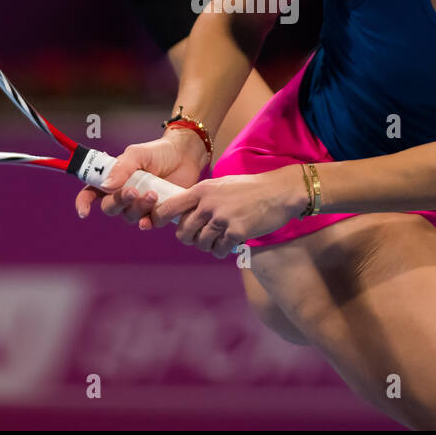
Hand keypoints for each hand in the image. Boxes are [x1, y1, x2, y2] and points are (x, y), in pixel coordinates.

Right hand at [75, 130, 206, 224]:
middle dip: (120, 201)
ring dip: (138, 208)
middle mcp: (124, 194)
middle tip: (134, 191)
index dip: (84, 203)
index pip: (91, 193)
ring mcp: (140, 205)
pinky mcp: (157, 212)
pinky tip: (150, 220)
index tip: (84, 212)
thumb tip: (106, 187)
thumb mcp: (137, 154)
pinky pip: (148, 223)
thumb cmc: (158, 152)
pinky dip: (147, 223)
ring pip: (129, 216)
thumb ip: (121, 168)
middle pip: (110, 207)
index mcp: (113, 179)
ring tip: (154, 194)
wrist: (185, 155)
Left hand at [149, 166, 310, 257]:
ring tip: (219, 239)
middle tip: (200, 236)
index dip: (158, 218)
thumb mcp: (221, 184)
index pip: (169, 207)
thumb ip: (202, 197)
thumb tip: (183, 213)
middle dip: (190, 238)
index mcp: (202, 190)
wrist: (279, 192)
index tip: (156, 224)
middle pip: (183, 232)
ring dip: (208, 245)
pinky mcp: (236, 232)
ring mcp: (222, 219)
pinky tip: (229, 243)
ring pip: (201, 243)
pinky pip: (219, 250)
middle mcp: (208, 204)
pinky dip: (222, 250)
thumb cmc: (250, 188)